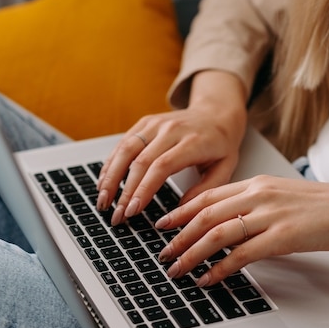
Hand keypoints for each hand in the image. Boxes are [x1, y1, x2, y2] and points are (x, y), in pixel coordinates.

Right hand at [96, 70, 247, 225]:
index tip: (132, 211)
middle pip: (139, 161)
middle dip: (124, 191)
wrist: (217, 112)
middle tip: (116, 215)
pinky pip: (123, 143)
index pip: (161, 167)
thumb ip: (203, 191)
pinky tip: (104, 182)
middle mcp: (171, 129)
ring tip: (103, 201)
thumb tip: (178, 213)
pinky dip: (111, 164)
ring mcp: (155, 124)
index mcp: (193, 142)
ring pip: (126, 150)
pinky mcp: (145, 122)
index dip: (143, 189)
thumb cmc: (221, 144)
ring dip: (110, 177)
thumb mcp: (225, 169)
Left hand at [155, 175, 328, 286]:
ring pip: (216, 234)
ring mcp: (269, 215)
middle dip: (178, 236)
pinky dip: (219, 269)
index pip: (207, 196)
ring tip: (177, 269)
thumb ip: (253, 204)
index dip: (180, 211)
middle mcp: (257, 195)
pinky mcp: (282, 237)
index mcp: (255, 183)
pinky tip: (207, 279)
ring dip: (192, 254)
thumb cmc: (323, 207)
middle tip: (162, 253)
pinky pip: (241, 255)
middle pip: (205, 215)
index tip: (163, 224)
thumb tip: (226, 223)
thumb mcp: (282, 196)